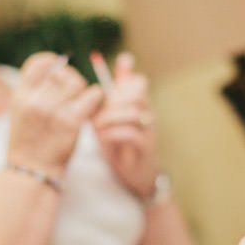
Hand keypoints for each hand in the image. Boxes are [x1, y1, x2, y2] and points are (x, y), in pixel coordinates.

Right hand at [7, 53, 102, 178]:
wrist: (31, 171)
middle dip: (71, 79)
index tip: (59, 67)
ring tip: (81, 101)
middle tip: (73, 92)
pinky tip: (92, 106)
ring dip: (83, 89)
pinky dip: (96, 98)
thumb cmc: (28, 142)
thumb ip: (34, 91)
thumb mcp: (20, 112)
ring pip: (78, 82)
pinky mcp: (71, 122)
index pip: (39, 63)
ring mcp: (53, 111)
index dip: (52, 61)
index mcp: (20, 95)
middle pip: (61, 72)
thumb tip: (58, 66)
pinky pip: (93, 96)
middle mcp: (35, 100)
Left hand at [91, 52, 158, 198]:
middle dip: (113, 100)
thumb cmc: (121, 144)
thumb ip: (111, 97)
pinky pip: (132, 134)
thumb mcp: (112, 118)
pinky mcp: (145, 147)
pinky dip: (113, 134)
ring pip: (134, 113)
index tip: (106, 93)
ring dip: (110, 118)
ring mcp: (149, 130)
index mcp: (140, 104)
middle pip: (137, 94)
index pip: (138, 82)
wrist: (135, 174)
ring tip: (96, 127)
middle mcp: (147, 114)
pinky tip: (103, 138)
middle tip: (96, 111)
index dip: (123, 81)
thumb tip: (111, 71)